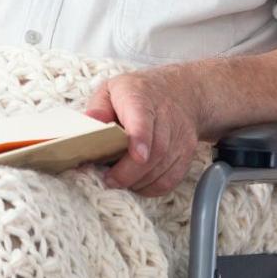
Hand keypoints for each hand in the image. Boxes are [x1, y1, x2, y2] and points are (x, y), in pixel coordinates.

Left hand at [85, 68, 202, 196]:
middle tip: (110, 180)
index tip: (137, 156)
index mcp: (141, 98)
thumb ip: (99, 107)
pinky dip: (151, 188)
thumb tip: (89, 123)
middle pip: (155, 150)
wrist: (181, 92)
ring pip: (162, 168)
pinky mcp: (187, 153)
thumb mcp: (112, 89)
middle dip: (130, 172)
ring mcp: (179, 136)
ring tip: (120, 180)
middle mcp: (165, 117)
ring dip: (138, 182)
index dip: (141, 138)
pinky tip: (137, 182)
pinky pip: (171, 179)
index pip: (143, 119)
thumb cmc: (138, 93)